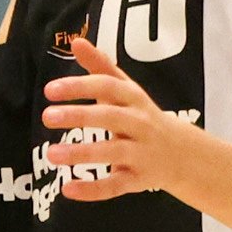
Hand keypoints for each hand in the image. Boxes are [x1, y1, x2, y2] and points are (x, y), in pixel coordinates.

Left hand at [39, 30, 202, 203]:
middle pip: (111, 117)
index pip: (108, 87)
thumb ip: (100, 67)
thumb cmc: (142, 116)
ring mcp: (141, 153)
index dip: (81, 87)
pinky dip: (93, 190)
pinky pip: (116, 185)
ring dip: (82, 153)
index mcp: (134, 100)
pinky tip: (68, 190)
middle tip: (47, 117)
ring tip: (50, 154)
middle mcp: (140, 124)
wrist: (184, 154)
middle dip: (80, 116)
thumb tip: (76, 41)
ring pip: (113, 152)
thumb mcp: (125, 90)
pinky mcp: (139, 179)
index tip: (50, 90)